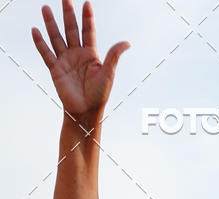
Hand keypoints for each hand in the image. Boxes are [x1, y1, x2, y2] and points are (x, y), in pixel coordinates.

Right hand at [32, 0, 128, 117]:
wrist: (85, 111)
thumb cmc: (99, 95)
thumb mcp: (108, 74)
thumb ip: (113, 56)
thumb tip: (127, 43)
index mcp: (91, 54)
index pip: (88, 31)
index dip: (87, 18)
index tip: (86, 3)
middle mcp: (77, 54)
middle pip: (71, 30)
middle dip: (68, 14)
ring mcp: (65, 60)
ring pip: (57, 38)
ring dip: (51, 24)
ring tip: (45, 8)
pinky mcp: (55, 69)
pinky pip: (46, 54)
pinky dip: (40, 43)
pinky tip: (35, 31)